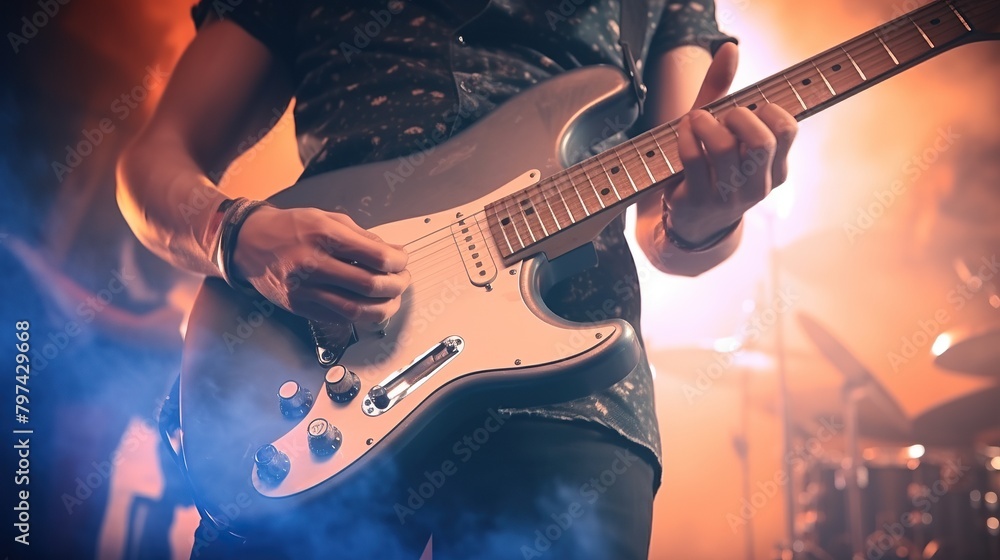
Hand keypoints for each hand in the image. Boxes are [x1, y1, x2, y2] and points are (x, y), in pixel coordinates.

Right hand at [231, 206, 409, 322]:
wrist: (249, 243)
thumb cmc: (288, 228)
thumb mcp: (327, 218)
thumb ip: (362, 236)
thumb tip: (392, 252)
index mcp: (324, 236)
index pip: (376, 256)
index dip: (398, 261)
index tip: (401, 260)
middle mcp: (313, 264)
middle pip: (370, 285)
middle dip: (396, 285)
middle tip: (402, 280)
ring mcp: (305, 290)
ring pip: (357, 310)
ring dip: (384, 307)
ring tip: (391, 298)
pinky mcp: (301, 307)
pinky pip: (340, 318)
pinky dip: (361, 314)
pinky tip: (368, 305)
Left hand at [665, 42, 796, 244]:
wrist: (692, 220)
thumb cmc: (711, 167)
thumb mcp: (722, 129)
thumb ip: (725, 89)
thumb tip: (729, 48)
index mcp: (776, 168)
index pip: (788, 129)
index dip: (767, 110)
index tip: (749, 110)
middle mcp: (758, 185)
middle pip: (761, 139)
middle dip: (738, 116)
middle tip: (724, 116)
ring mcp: (729, 196)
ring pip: (724, 147)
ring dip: (705, 123)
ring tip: (696, 120)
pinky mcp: (699, 200)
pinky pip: (693, 159)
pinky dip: (686, 137)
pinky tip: (684, 132)